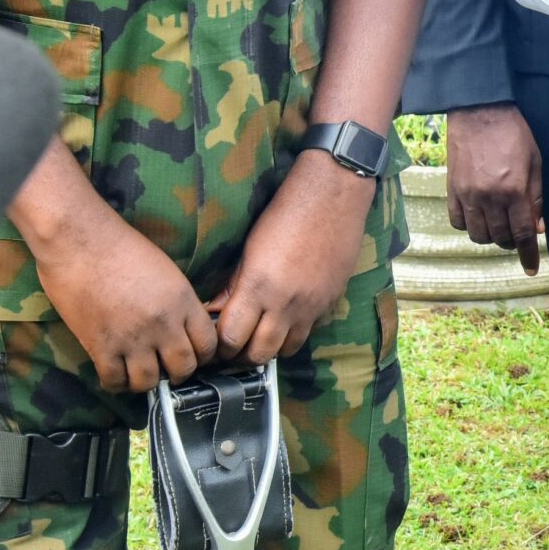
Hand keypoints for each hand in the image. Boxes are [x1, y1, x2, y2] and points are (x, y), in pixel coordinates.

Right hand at [36, 214, 217, 391]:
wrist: (81, 242)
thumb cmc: (122, 248)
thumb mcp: (167, 271)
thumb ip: (179, 302)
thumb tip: (183, 327)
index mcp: (182, 301)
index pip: (208, 343)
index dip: (203, 354)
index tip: (194, 355)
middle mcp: (162, 324)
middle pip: (184, 367)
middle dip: (179, 372)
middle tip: (168, 368)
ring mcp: (132, 338)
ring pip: (149, 382)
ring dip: (146, 381)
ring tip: (140, 371)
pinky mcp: (100, 347)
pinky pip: (114, 381)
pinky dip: (115, 382)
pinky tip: (115, 371)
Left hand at [208, 152, 375, 364]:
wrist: (333, 194)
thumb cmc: (287, 212)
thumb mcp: (249, 248)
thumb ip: (232, 285)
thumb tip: (214, 310)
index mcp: (258, 286)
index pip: (231, 339)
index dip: (220, 345)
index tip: (216, 340)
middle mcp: (286, 302)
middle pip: (258, 355)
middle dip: (242, 355)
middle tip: (236, 344)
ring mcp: (311, 305)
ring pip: (286, 351)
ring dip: (271, 347)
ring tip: (262, 334)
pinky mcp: (330, 302)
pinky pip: (308, 332)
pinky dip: (294, 332)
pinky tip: (287, 317)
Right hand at [446, 104, 543, 274]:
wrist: (481, 112)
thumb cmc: (514, 133)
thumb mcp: (536, 162)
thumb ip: (536, 197)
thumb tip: (537, 227)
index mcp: (514, 190)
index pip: (522, 233)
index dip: (527, 255)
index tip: (530, 269)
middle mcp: (490, 197)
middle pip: (500, 237)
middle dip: (512, 241)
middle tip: (517, 233)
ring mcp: (468, 195)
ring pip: (478, 234)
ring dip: (491, 236)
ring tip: (498, 225)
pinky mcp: (452, 189)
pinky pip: (458, 221)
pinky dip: (469, 226)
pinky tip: (478, 218)